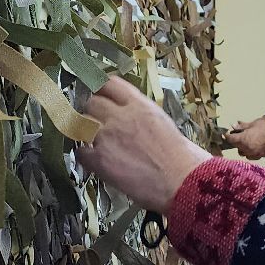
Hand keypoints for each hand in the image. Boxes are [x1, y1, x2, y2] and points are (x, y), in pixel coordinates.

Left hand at [74, 77, 211, 212]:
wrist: (181, 180)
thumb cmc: (183, 156)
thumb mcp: (162, 123)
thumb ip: (141, 116)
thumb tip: (132, 121)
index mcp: (139, 104)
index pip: (110, 83)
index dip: (101, 88)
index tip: (99, 94)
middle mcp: (120, 115)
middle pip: (92, 102)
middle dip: (93, 112)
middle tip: (98, 124)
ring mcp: (107, 136)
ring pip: (82, 125)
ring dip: (86, 132)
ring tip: (96, 143)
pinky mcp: (99, 159)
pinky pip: (81, 151)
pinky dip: (85, 155)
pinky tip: (94, 161)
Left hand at [227, 117, 264, 159]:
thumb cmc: (263, 125)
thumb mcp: (251, 124)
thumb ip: (241, 126)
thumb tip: (233, 125)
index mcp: (242, 139)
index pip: (230, 139)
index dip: (227, 136)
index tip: (226, 133)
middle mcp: (246, 148)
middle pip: (237, 148)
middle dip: (236, 143)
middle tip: (239, 136)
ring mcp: (254, 153)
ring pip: (244, 154)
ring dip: (244, 149)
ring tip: (247, 143)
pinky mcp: (261, 155)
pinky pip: (254, 156)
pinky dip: (253, 153)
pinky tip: (255, 148)